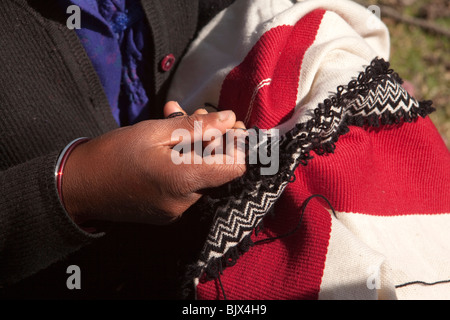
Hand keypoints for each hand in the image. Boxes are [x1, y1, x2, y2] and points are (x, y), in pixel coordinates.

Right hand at [62, 102, 245, 225]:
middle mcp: (186, 202)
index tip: (229, 128)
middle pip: (218, 170)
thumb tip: (229, 119)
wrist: (79, 187)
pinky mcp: (168, 215)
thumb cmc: (113, 154)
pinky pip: (187, 187)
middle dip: (214, 140)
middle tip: (200, 116)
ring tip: (179, 123)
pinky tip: (170, 145)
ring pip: (202, 177)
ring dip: (197, 149)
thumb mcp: (153, 131)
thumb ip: (195, 127)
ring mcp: (177, 212)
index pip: (235, 167)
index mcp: (184, 180)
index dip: (238, 146)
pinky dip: (184, 165)